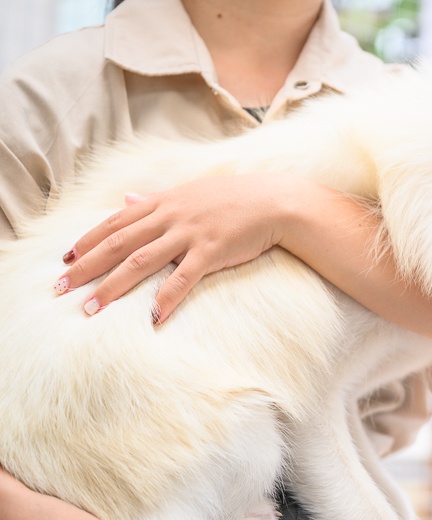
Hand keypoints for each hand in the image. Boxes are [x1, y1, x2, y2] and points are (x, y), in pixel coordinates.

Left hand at [56, 173, 310, 323]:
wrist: (274, 201)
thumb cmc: (234, 198)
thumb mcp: (190, 193)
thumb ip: (156, 199)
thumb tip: (127, 198)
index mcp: (162, 202)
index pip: (114, 222)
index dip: (86, 241)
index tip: (65, 261)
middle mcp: (169, 216)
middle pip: (117, 244)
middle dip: (86, 268)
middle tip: (61, 289)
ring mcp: (189, 234)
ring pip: (140, 262)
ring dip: (113, 286)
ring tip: (92, 308)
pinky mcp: (211, 252)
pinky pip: (182, 279)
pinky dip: (166, 299)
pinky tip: (152, 318)